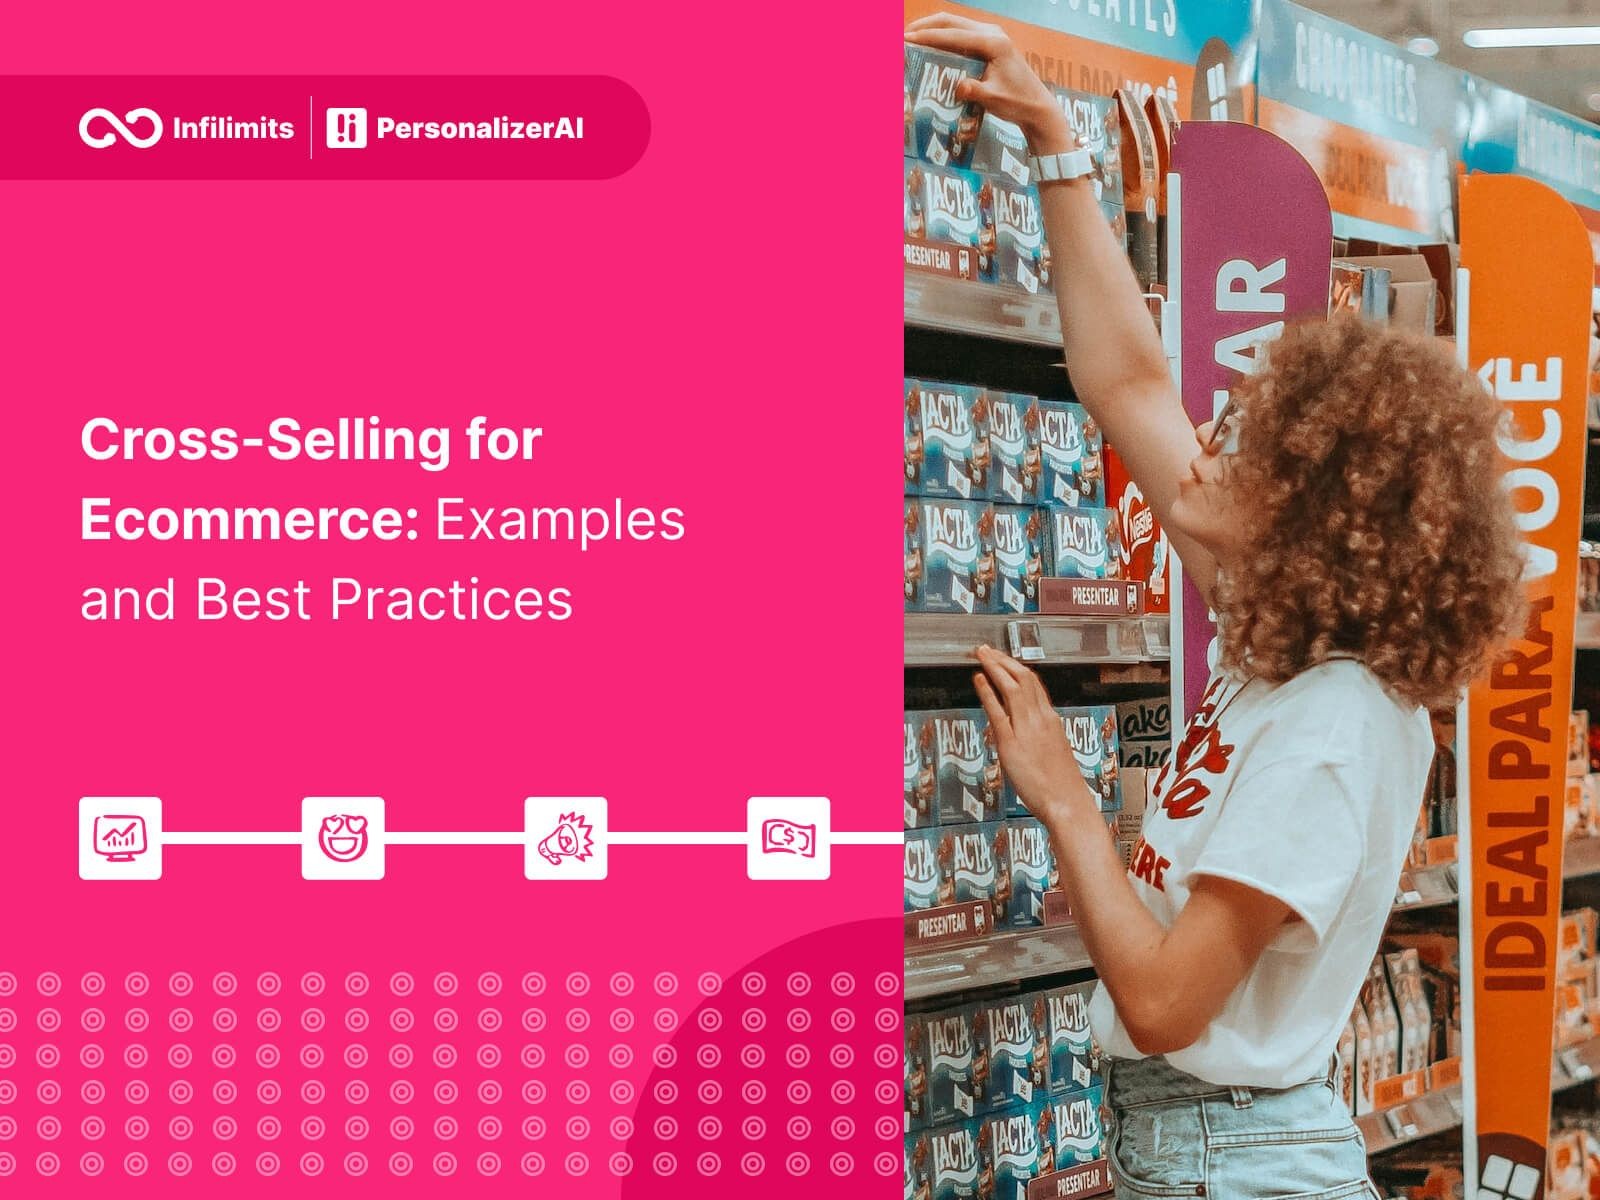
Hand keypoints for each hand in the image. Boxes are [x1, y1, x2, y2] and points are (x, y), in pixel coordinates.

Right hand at [906, 13, 1075, 151]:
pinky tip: (929, 48)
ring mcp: (991, 37)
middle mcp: (992, 34)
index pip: (954, 35)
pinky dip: (942, 39)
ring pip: (954, 25)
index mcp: (993, 42)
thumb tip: (957, 87)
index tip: (907, 39)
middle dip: (926, 26)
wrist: (1036, 106)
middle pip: (951, 21)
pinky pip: (960, 36)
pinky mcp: (988, 45)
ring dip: (932, 30)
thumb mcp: (994, 99)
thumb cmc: (1017, 102)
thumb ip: (975, 91)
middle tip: (903, 35)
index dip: (928, 37)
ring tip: (911, 38)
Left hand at [972, 644, 1094, 822]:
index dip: (1016, 667)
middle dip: (1003, 660)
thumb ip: (1040, 736)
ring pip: (1012, 687)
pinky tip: (979, 680)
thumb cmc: (1062, 785)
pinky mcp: (1011, 743)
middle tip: (987, 650)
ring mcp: (1026, 729)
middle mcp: (1040, 719)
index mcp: (1051, 720)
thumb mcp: (1054, 751)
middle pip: (1023, 678)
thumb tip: (1027, 731)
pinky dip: (988, 692)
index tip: (1004, 659)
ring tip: (981, 656)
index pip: (1034, 683)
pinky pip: (998, 711)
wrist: (1068, 803)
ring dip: (995, 667)